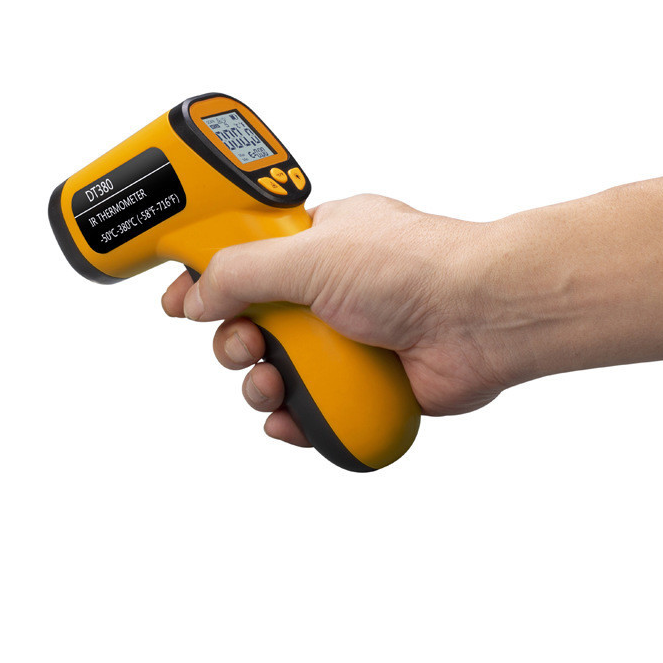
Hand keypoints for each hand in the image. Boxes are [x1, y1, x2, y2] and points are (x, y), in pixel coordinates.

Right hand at [161, 195, 506, 446]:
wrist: (484, 318)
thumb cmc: (415, 267)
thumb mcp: (312, 254)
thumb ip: (243, 272)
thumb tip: (196, 296)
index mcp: (316, 244)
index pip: (244, 257)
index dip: (207, 279)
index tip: (178, 300)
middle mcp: (327, 290)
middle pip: (252, 320)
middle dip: (234, 339)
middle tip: (245, 345)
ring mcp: (345, 338)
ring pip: (275, 368)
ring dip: (259, 382)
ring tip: (271, 382)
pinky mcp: (361, 381)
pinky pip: (309, 406)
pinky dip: (293, 417)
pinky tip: (290, 418)